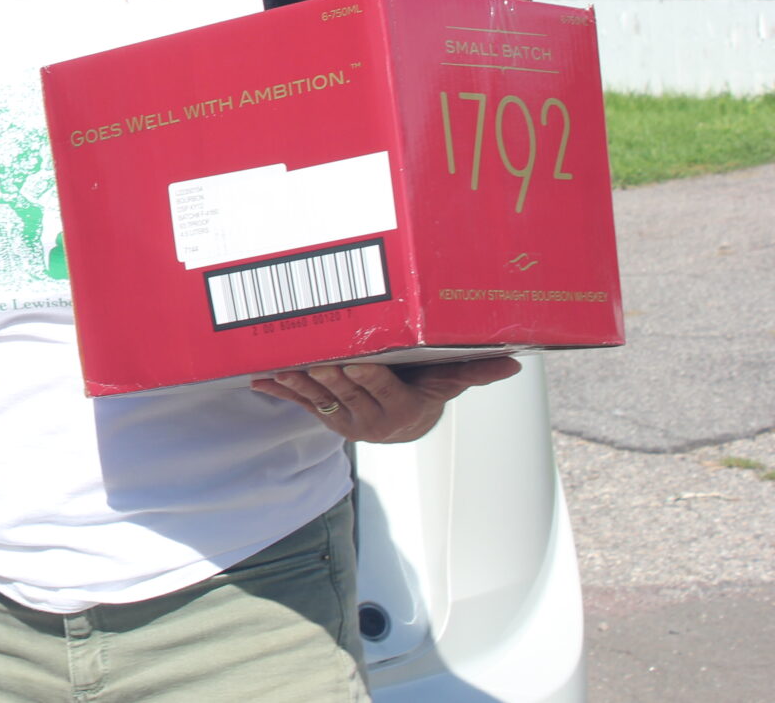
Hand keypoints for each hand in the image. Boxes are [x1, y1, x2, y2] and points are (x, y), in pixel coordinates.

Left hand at [250, 356, 522, 443]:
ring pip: (318, 397)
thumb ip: (475, 371)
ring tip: (279, 364)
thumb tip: (516, 362)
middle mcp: (371, 419)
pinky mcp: (324, 415)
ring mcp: (344, 419)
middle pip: (345, 390)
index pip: (382, 389)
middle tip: (309, 353)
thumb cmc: (428, 391)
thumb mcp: (451, 383)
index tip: (353, 361)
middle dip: (326, 372)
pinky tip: (258, 379)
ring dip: (297, 381)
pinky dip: (280, 391)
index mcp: (402, 408)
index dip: (366, 376)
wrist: (407, 421)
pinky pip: (300, 403)